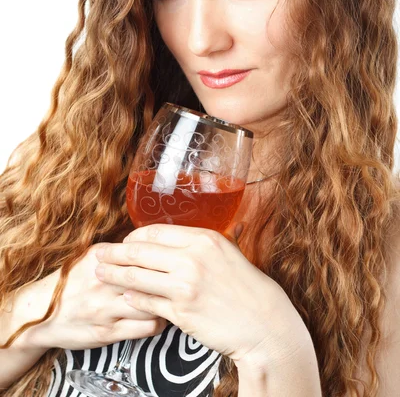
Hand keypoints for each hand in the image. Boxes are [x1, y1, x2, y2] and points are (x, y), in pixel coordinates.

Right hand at [10, 244, 167, 351]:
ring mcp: (105, 308)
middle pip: (149, 275)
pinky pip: (145, 327)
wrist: (38, 314)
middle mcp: (103, 280)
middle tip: (180, 277)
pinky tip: (161, 317)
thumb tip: (149, 240)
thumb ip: (117, 251)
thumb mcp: (90, 257)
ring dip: (167, 301)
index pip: (142, 251)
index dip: (162, 255)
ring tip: (172, 298)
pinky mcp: (107, 332)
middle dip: (169, 277)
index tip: (173, 257)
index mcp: (100, 257)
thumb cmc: (70, 283)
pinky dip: (159, 322)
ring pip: (151, 302)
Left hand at [94, 223, 307, 365]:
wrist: (263, 322)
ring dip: (114, 275)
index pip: (155, 232)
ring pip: (137, 277)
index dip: (134, 236)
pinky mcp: (180, 312)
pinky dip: (132, 299)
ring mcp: (184, 286)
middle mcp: (191, 259)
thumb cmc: (246, 286)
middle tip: (98, 253)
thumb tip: (170, 240)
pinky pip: (147, 303)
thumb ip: (198, 243)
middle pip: (140, 251)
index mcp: (203, 239)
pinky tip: (124, 296)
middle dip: (115, 252)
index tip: (125, 240)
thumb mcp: (226, 252)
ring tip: (99, 274)